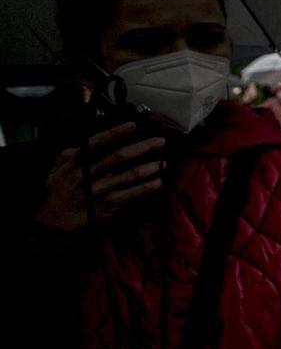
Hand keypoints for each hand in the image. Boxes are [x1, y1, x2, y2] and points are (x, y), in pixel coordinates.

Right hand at [34, 122, 168, 231]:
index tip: (133, 125)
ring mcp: (97, 193)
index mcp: (74, 165)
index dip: (114, 133)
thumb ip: (68, 155)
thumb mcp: (54, 171)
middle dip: (142, 148)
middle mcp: (87, 177)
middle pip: (118, 158)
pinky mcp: (105, 208)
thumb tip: (82, 144)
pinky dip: (145, 189)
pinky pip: (129, 196)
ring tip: (164, 162)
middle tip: (160, 141)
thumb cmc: (54, 194)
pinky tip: (157, 183)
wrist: (47, 223)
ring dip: (149, 168)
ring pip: (127, 177)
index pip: (95, 144)